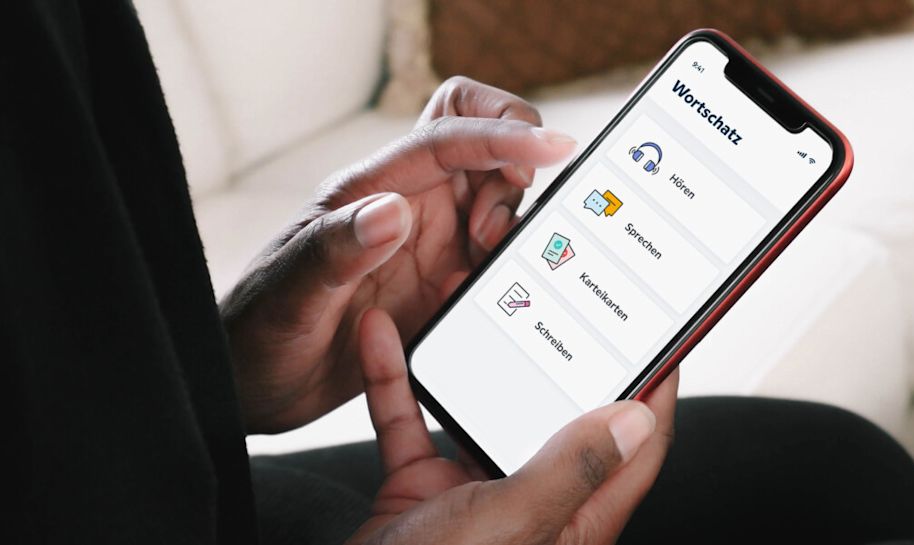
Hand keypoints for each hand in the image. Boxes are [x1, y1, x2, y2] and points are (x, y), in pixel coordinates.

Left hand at [220, 78, 576, 432]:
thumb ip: (337, 250)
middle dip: (512, 169)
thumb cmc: (257, 330)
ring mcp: (429, 246)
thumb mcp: (290, 294)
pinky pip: (497, 259)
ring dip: (512, 223)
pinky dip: (513, 267)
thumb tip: (394, 211)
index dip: (503, 133)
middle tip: (491, 232)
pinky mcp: (444, 285)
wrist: (255, 386)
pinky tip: (493, 297)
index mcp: (371, 190)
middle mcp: (408, 207)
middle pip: (483, 147)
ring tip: (481, 266)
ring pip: (499, 201)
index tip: (551, 146)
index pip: (447, 135)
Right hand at [348, 308, 678, 544]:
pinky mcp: (420, 489)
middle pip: (560, 414)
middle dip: (562, 354)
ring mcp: (474, 493)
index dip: (658, 387)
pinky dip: (396, 382)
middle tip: (566, 291)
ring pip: (483, 408)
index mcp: (572, 518)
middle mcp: (531, 501)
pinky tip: (383, 337)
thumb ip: (570, 470)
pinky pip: (411, 422)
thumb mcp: (508, 525)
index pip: (636, 446)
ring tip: (471, 300)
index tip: (665, 331)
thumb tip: (637, 415)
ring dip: (472, 359)